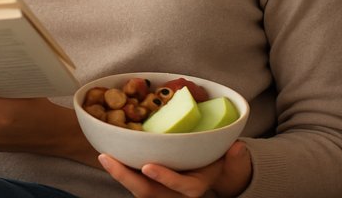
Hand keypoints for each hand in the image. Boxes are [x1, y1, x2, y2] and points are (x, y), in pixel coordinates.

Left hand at [98, 141, 251, 197]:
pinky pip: (134, 180)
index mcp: (194, 187)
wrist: (211, 172)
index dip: (165, 178)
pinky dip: (121, 169)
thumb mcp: (231, 162)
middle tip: (108, 159)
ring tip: (104, 156)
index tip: (149, 167)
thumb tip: (237, 149)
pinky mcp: (150, 184)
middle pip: (148, 191)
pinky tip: (108, 154)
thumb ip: (234, 158)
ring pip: (137, 187)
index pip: (180, 186)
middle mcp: (175, 193)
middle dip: (126, 177)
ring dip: (119, 174)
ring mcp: (160, 191)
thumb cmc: (219, 163)